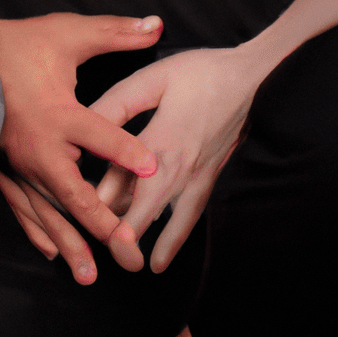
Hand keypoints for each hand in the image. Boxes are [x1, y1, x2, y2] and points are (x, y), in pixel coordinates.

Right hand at [0, 13, 162, 283]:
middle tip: (128, 252)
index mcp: (58, 113)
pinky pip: (20, 204)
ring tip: (90, 274)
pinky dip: (37, 229)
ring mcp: (17, 160)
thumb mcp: (69, 33)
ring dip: (70, 242)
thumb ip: (114, 33)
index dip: (127, 151)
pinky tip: (50, 250)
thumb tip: (156, 24)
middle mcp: (38, 145)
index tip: (153, 168)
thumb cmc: (20, 41)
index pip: (101, 136)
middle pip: (75, 194)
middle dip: (103, 226)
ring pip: (47, 210)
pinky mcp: (2, 164)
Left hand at [91, 46, 258, 273]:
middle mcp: (181, 163)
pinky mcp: (208, 177)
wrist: (251, 79)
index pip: (128, 173)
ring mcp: (198, 174)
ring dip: (150, 239)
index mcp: (162, 136)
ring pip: (170, 216)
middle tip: (108, 251)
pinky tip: (160, 258)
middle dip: (127, 231)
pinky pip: (190, 215)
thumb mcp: (153, 78)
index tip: (86, 212)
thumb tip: (87, 122)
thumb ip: (119, 103)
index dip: (106, 194)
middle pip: (149, 205)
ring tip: (131, 263)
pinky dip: (175, 237)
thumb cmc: (197, 73)